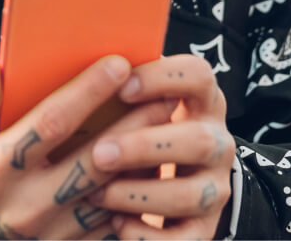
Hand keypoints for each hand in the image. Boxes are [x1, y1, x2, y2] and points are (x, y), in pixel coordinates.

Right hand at [0, 56, 175, 239]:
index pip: (52, 123)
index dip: (89, 91)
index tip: (119, 63)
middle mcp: (22, 206)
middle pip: (94, 159)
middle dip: (134, 124)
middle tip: (165, 93)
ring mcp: (43, 235)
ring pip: (108, 197)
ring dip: (142, 163)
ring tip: (168, 129)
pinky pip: (105, 229)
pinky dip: (132, 201)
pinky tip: (150, 174)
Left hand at [85, 55, 235, 239]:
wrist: (177, 184)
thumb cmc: (138, 132)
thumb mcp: (138, 107)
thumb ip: (120, 91)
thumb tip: (73, 67)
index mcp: (201, 102)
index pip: (199, 75)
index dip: (163, 79)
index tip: (122, 86)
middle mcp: (217, 143)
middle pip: (199, 141)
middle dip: (145, 147)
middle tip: (99, 153)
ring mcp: (215, 189)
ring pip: (190, 195)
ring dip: (139, 194)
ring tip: (98, 194)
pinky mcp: (203, 230)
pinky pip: (184, 240)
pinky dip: (147, 235)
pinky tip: (116, 225)